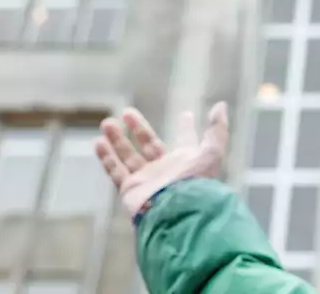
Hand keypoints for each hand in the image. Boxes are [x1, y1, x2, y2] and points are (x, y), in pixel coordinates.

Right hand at [95, 102, 229, 215]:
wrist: (178, 212)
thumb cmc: (196, 182)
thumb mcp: (212, 152)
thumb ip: (217, 129)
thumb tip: (221, 106)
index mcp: (186, 161)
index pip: (186, 140)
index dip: (186, 128)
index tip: (186, 115)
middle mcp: (166, 170)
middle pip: (149, 145)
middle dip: (139, 129)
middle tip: (128, 112)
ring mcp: (147, 180)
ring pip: (128, 156)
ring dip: (117, 139)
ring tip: (107, 122)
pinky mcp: (130, 190)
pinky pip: (116, 171)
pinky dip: (107, 158)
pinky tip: (98, 142)